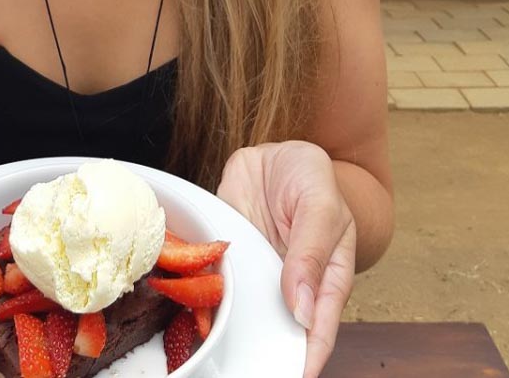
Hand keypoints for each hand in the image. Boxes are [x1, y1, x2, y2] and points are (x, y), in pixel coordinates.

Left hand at [216, 141, 355, 377]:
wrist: (274, 153)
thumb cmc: (309, 178)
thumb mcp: (321, 206)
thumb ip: (311, 254)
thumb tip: (301, 311)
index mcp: (324, 278)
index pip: (318, 328)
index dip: (306, 357)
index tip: (293, 375)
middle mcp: (289, 283)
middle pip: (277, 329)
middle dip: (260, 353)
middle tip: (238, 369)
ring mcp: (256, 272)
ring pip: (242, 310)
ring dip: (226, 327)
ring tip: (209, 352)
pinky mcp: (229, 257)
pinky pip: (213, 280)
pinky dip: (199, 293)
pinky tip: (184, 307)